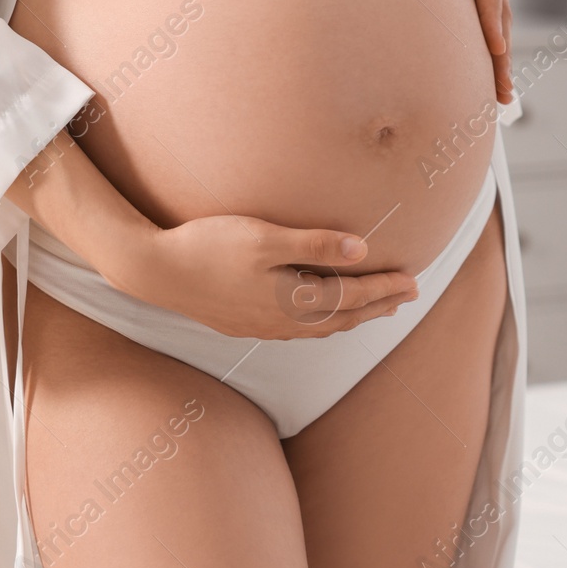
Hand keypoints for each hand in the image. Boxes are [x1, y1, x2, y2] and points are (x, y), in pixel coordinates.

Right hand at [115, 214, 419, 339]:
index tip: (413, 280)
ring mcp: (262, 326)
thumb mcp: (264, 238)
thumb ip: (314, 244)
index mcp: (291, 300)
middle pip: (342, 317)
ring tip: (376, 308)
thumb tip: (361, 249)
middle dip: (378, 306)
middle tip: (408, 296)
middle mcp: (281, 320)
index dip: (384, 288)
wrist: (154, 270)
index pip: (351, 297)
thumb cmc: (208, 246)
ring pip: (321, 327)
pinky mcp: (245, 323)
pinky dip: (323, 322)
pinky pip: (298, 329)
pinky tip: (321, 315)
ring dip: (353, 316)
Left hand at [405, 0, 513, 103]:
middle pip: (499, 14)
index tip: (495, 45)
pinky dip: (494, 51)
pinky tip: (489, 82)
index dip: (490, 13)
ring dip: (500, 60)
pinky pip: (492, 22)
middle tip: (500, 90)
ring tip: (501, 98)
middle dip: (500, 53)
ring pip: (500, 23)